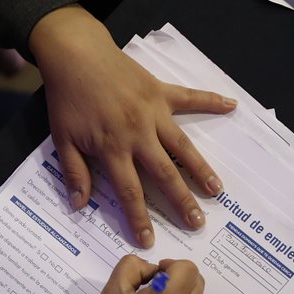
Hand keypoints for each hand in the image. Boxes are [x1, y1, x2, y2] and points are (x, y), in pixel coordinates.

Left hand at [29, 6, 235, 248]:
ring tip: (216, 190)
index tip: (148, 239)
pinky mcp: (160, 92)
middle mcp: (138, 133)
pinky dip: (211, 101)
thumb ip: (74, 172)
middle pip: (164, 174)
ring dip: (200, 169)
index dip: (139, 217)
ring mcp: (153, 112)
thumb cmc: (67, 98)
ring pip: (182, 146)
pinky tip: (232, 106)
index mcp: (113, 147)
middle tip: (197, 223)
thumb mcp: (62, 138)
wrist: (76, 54)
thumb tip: (79, 205)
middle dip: (180, 201)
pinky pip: (190, 98)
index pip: (129, 190)